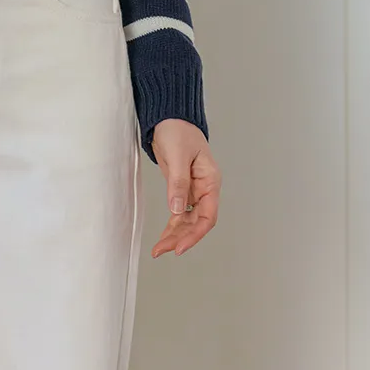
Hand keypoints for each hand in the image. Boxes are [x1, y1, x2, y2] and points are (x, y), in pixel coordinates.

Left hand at [149, 120, 219, 258]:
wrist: (168, 118)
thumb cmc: (178, 130)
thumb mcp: (178, 156)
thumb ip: (178, 183)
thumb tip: (178, 209)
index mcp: (210, 181)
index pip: (208, 215)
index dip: (196, 234)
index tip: (181, 247)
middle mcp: (204, 189)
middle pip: (197, 222)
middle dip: (181, 238)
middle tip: (162, 250)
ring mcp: (193, 191)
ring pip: (187, 222)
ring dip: (174, 236)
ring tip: (158, 250)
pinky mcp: (180, 191)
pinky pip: (178, 215)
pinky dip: (171, 227)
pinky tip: (162, 239)